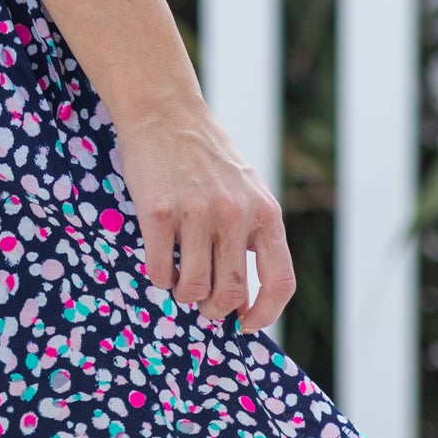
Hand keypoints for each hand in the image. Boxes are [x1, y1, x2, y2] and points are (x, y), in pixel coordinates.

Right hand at [110, 95, 293, 334]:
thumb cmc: (206, 156)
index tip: (245, 325)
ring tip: (177, 278)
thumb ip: (252, 235)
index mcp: (264, 213)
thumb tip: (244, 300)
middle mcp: (234, 215)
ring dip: (182, 294)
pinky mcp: (158, 211)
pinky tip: (158, 260)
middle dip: (213, 309)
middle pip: (229, 293)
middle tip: (201, 302)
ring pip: (192, 288)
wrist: (166, 111)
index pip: (279, 282)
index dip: (265, 314)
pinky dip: (158, 277)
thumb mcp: (246, 190)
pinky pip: (159, 270)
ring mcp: (195, 213)